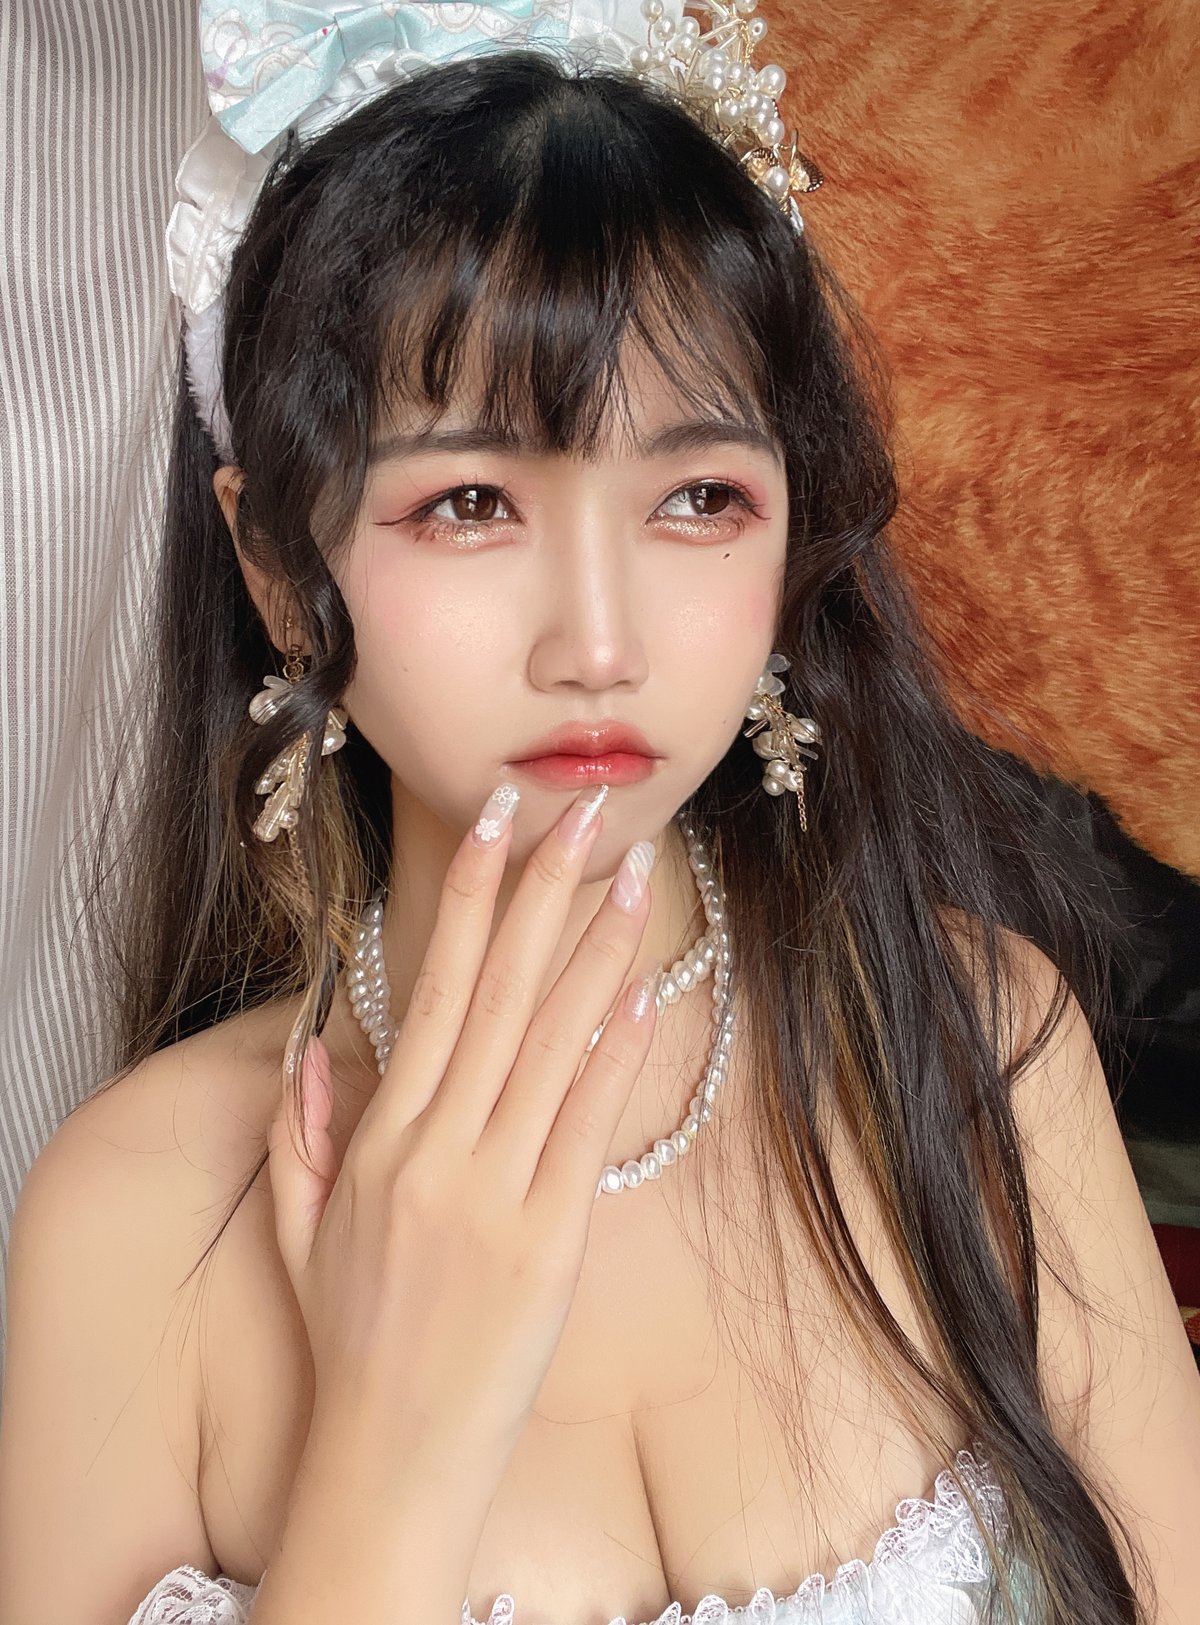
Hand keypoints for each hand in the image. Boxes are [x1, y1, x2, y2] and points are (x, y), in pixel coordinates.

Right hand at [266, 784, 657, 1467]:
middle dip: (541, 892)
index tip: (492, 824)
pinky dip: (614, 1056)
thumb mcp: (301, 1233)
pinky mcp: (552, 1240)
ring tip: (628, 875)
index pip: (431, 986)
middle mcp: (438, 1148)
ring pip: (551, 1044)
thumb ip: (300, 1135)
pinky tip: (639, 994)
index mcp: (381, 1136)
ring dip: (594, 952)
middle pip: (499, 992)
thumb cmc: (351, 1340)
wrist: (393, 1456)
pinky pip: (587, 1127)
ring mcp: (497, 1191)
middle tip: (580, 812)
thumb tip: (313, 1051)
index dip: (466, 898)